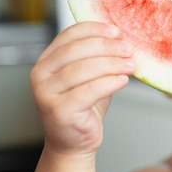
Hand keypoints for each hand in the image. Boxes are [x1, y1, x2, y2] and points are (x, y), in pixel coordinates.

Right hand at [30, 21, 134, 154]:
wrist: (73, 142)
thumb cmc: (82, 107)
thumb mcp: (88, 76)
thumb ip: (96, 57)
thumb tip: (121, 40)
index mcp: (47, 60)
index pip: (70, 35)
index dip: (95, 30)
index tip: (116, 31)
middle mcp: (41, 74)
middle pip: (77, 50)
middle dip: (107, 47)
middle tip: (128, 49)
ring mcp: (46, 93)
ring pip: (83, 70)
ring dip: (112, 64)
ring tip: (130, 65)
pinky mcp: (59, 111)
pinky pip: (88, 91)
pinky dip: (109, 83)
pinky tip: (122, 80)